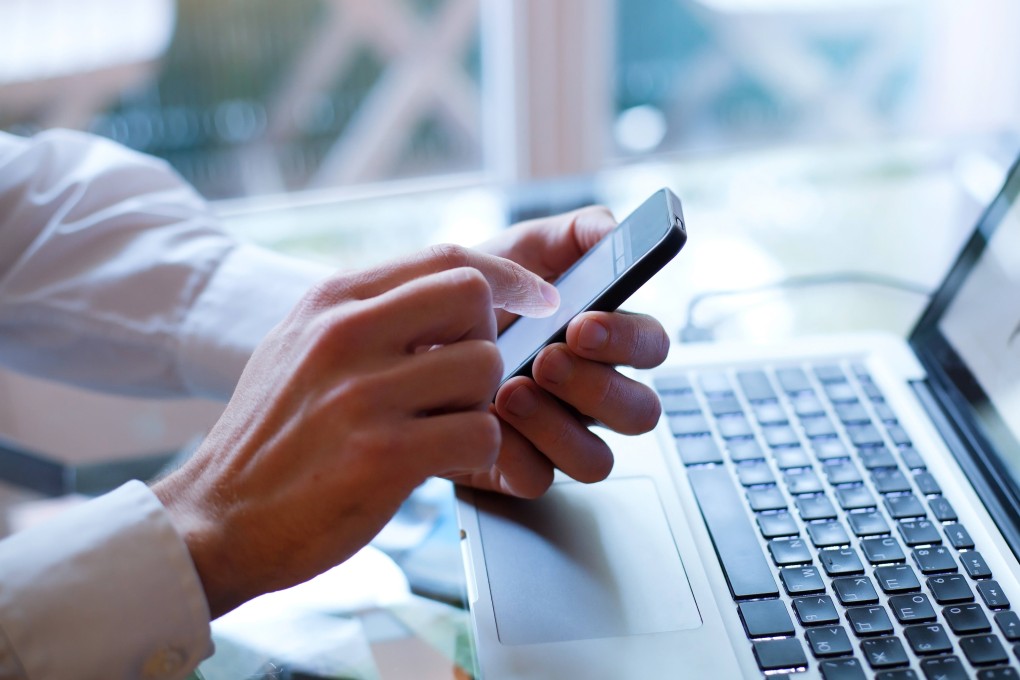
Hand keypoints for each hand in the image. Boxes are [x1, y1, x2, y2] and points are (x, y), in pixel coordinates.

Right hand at [153, 245, 557, 617]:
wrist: (216, 519)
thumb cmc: (269, 438)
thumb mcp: (299, 348)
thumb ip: (365, 314)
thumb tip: (451, 292)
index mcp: (329, 301)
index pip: (445, 257)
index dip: (506, 275)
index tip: (536, 300)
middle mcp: (344, 334)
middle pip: (473, 298)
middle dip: (483, 342)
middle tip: (459, 385)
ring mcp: (362, 394)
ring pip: (484, 367)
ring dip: (478, 404)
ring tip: (438, 427)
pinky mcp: (383, 456)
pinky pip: (481, 433)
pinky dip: (476, 453)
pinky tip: (438, 463)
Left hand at [448, 206, 669, 497]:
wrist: (398, 336)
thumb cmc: (467, 294)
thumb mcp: (517, 250)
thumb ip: (573, 233)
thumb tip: (618, 230)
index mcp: (601, 341)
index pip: (651, 347)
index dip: (628, 341)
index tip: (582, 324)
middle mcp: (588, 394)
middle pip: (640, 412)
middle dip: (597, 387)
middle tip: (545, 359)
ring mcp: (557, 437)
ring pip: (598, 457)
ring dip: (559, 424)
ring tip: (509, 390)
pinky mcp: (517, 470)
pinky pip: (539, 479)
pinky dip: (514, 452)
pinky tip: (484, 421)